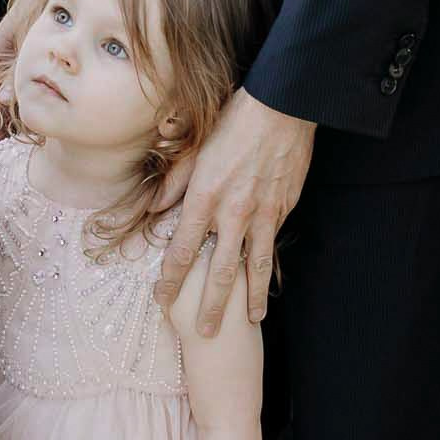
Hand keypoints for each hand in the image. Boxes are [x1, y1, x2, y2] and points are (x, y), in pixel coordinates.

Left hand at [153, 89, 313, 330]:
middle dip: (212, 306)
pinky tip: (267, 283)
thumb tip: (155, 210)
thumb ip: (174, 184)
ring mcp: (263, 213)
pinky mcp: (285, 208)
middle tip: (206, 332)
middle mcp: (233, 212)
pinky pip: (274, 244)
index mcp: (205, 197)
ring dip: (251, 298)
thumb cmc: (233, 122)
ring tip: (249, 321)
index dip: (171, 279)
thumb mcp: (194, 149)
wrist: (282, 107)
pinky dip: (270, 268)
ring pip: (256, 266)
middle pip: (220, 271)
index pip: (183, 250)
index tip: (163, 300)